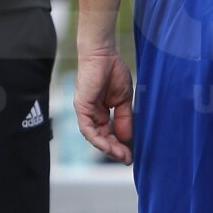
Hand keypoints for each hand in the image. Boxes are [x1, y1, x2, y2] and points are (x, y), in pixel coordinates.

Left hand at [74, 47, 134, 163]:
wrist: (103, 53)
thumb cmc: (113, 70)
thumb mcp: (123, 99)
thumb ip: (124, 118)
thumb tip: (127, 138)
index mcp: (101, 112)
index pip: (109, 134)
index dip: (120, 145)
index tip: (131, 154)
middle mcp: (92, 114)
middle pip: (102, 138)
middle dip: (115, 150)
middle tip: (127, 159)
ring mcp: (85, 112)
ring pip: (94, 137)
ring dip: (108, 148)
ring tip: (121, 155)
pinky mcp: (81, 107)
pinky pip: (88, 129)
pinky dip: (98, 139)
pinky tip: (109, 146)